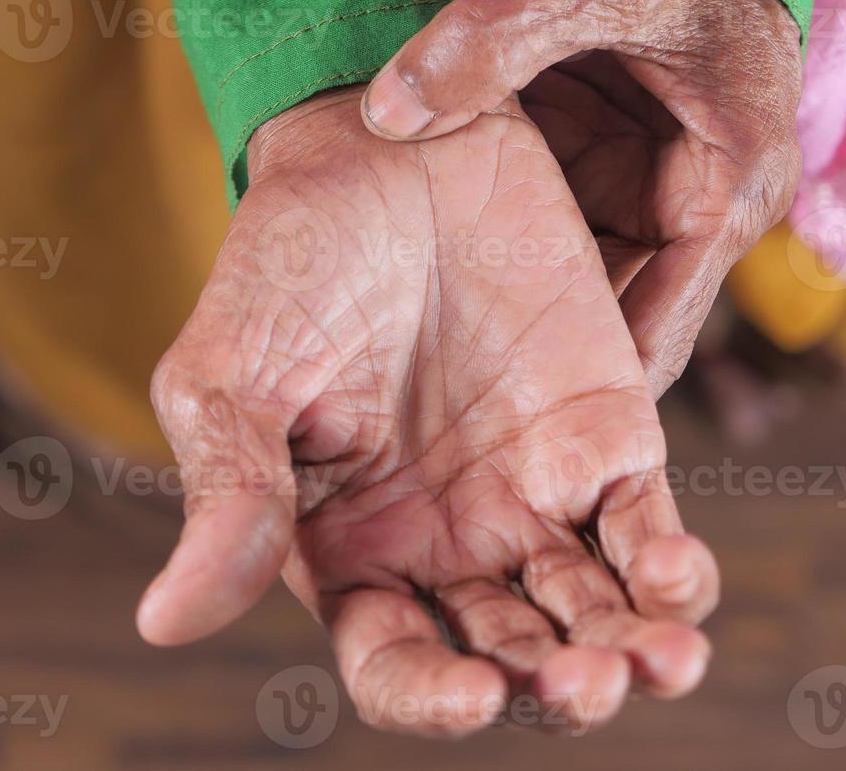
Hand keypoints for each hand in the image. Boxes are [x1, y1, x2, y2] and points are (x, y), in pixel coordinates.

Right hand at [140, 87, 718, 735]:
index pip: (396, 662)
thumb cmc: (291, 260)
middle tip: (589, 686)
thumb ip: (229, 498)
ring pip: (592, 607)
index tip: (472, 697)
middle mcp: (451, 540)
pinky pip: (645, 522)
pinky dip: (670, 566)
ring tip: (666, 662)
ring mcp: (533, 490)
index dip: (432, 697)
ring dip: (633, 650)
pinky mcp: (604, 433)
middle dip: (557, 689)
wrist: (393, 148)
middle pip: (513, 656)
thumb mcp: (236, 377)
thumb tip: (166, 623)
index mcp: (353, 548)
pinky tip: (679, 581)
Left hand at [361, 0, 803, 394]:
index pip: (667, 320)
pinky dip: (511, 244)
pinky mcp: (623, 171)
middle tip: (449, 417)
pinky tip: (438, 274)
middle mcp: (700, 206)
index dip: (594, 385)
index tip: (518, 440)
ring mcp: (660, 193)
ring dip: (518, 310)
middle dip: (543, 362)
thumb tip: (390, 108)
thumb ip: (494, 36)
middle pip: (620, 318)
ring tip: (428, 367)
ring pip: (584, 282)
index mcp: (727, 186)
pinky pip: (565, 229)